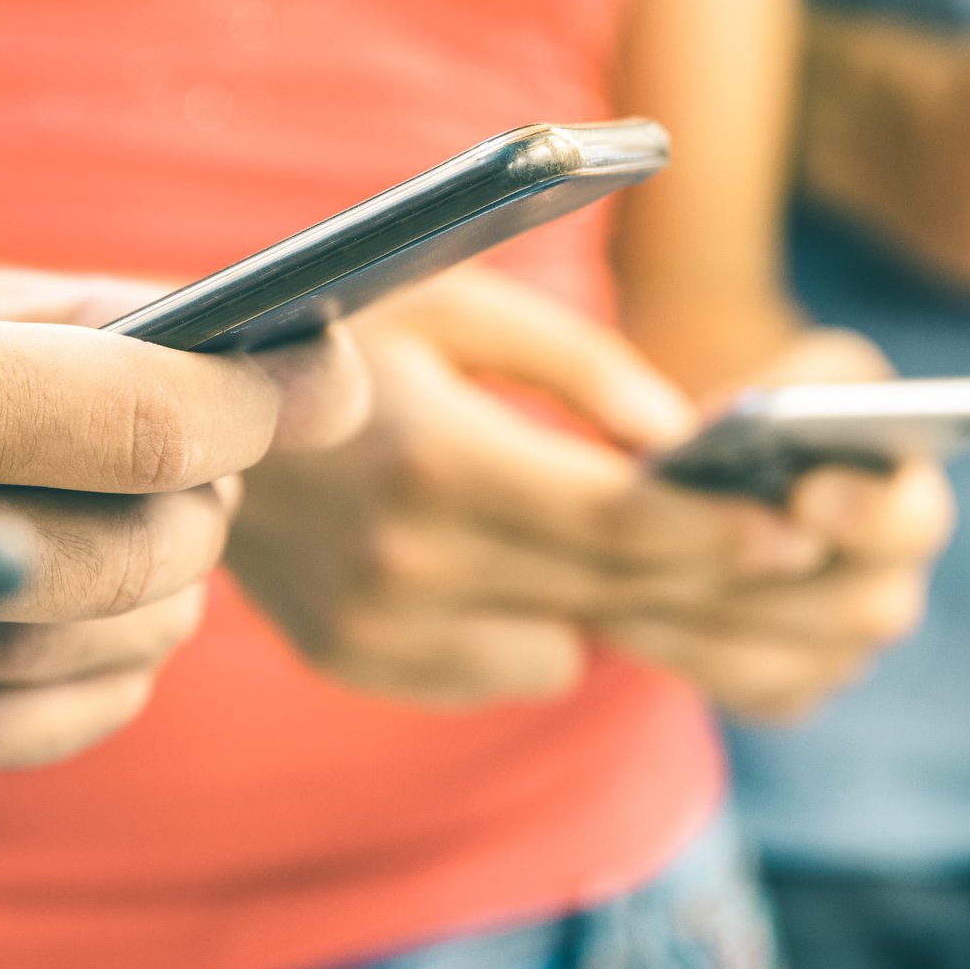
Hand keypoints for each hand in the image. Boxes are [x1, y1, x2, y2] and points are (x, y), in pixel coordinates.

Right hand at [230, 268, 833, 706]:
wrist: (177, 410)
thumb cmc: (339, 326)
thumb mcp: (457, 301)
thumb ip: (578, 364)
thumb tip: (675, 439)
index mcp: (436, 458)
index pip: (613, 525)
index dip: (715, 534)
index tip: (792, 530)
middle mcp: (405, 560)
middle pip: (606, 593)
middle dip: (708, 575)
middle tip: (781, 547)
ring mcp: (377, 625)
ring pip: (567, 645)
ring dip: (624, 601)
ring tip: (629, 534)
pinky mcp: (358, 660)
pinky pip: (508, 667)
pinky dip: (543, 625)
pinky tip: (516, 561)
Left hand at [595, 331, 956, 722]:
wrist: (738, 467)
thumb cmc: (769, 407)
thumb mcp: (786, 372)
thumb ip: (779, 392)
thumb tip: (705, 438)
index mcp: (908, 500)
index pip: (912, 519)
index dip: (866, 512)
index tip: (807, 495)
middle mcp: (889, 587)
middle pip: (859, 610)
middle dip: (768, 579)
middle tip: (690, 552)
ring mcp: (842, 651)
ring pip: (786, 660)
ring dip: (703, 618)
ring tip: (623, 581)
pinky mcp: (788, 689)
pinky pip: (743, 691)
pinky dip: (681, 655)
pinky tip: (619, 615)